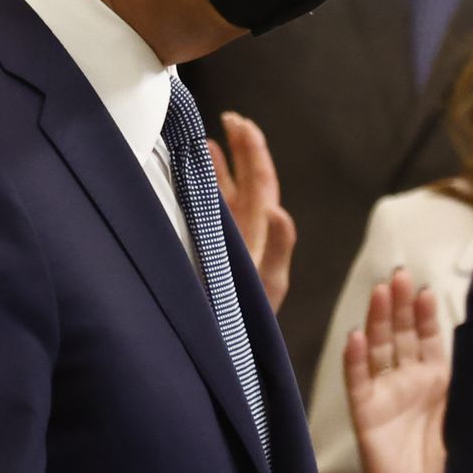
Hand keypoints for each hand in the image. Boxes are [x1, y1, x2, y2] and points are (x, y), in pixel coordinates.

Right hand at [207, 112, 295, 309]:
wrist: (223, 354)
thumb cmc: (244, 324)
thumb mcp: (264, 286)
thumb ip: (276, 249)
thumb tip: (279, 208)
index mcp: (263, 235)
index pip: (262, 183)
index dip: (253, 151)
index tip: (239, 123)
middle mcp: (249, 234)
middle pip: (248, 182)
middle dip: (241, 149)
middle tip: (229, 119)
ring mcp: (231, 243)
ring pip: (228, 196)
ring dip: (221, 167)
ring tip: (207, 143)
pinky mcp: (212, 253)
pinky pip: (211, 212)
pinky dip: (204, 190)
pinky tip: (192, 178)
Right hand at [345, 270, 447, 472]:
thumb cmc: (453, 460)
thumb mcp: (467, 410)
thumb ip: (466, 377)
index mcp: (436, 379)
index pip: (427, 336)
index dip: (425, 313)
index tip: (425, 289)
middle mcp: (408, 381)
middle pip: (400, 334)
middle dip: (400, 304)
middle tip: (399, 275)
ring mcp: (385, 394)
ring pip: (378, 348)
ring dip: (378, 320)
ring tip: (380, 292)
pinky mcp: (366, 413)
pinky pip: (358, 381)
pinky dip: (355, 359)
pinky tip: (356, 337)